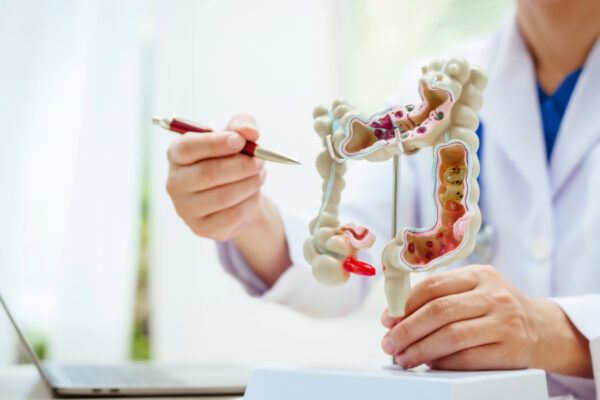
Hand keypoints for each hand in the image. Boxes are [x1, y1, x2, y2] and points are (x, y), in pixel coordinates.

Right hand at [166, 113, 265, 240]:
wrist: (238, 195)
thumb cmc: (231, 159)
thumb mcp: (237, 136)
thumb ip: (242, 125)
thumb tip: (250, 132)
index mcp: (177, 154)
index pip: (188, 148)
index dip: (215, 144)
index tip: (240, 141)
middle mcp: (175, 182)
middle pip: (207, 174)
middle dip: (240, 166)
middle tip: (260, 161)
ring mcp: (185, 208)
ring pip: (222, 197)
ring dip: (249, 184)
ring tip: (260, 175)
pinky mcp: (201, 228)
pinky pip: (231, 216)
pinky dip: (249, 203)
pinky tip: (253, 194)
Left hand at [380, 265, 591, 376]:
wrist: (544, 330)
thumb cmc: (496, 309)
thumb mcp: (475, 290)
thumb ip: (442, 296)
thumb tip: (396, 317)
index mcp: (480, 275)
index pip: (434, 285)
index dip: (405, 304)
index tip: (387, 320)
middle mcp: (494, 296)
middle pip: (440, 311)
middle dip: (407, 330)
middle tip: (389, 343)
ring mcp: (506, 322)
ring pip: (452, 336)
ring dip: (421, 350)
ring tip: (404, 358)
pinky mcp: (512, 350)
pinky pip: (468, 358)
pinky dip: (444, 363)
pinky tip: (431, 365)